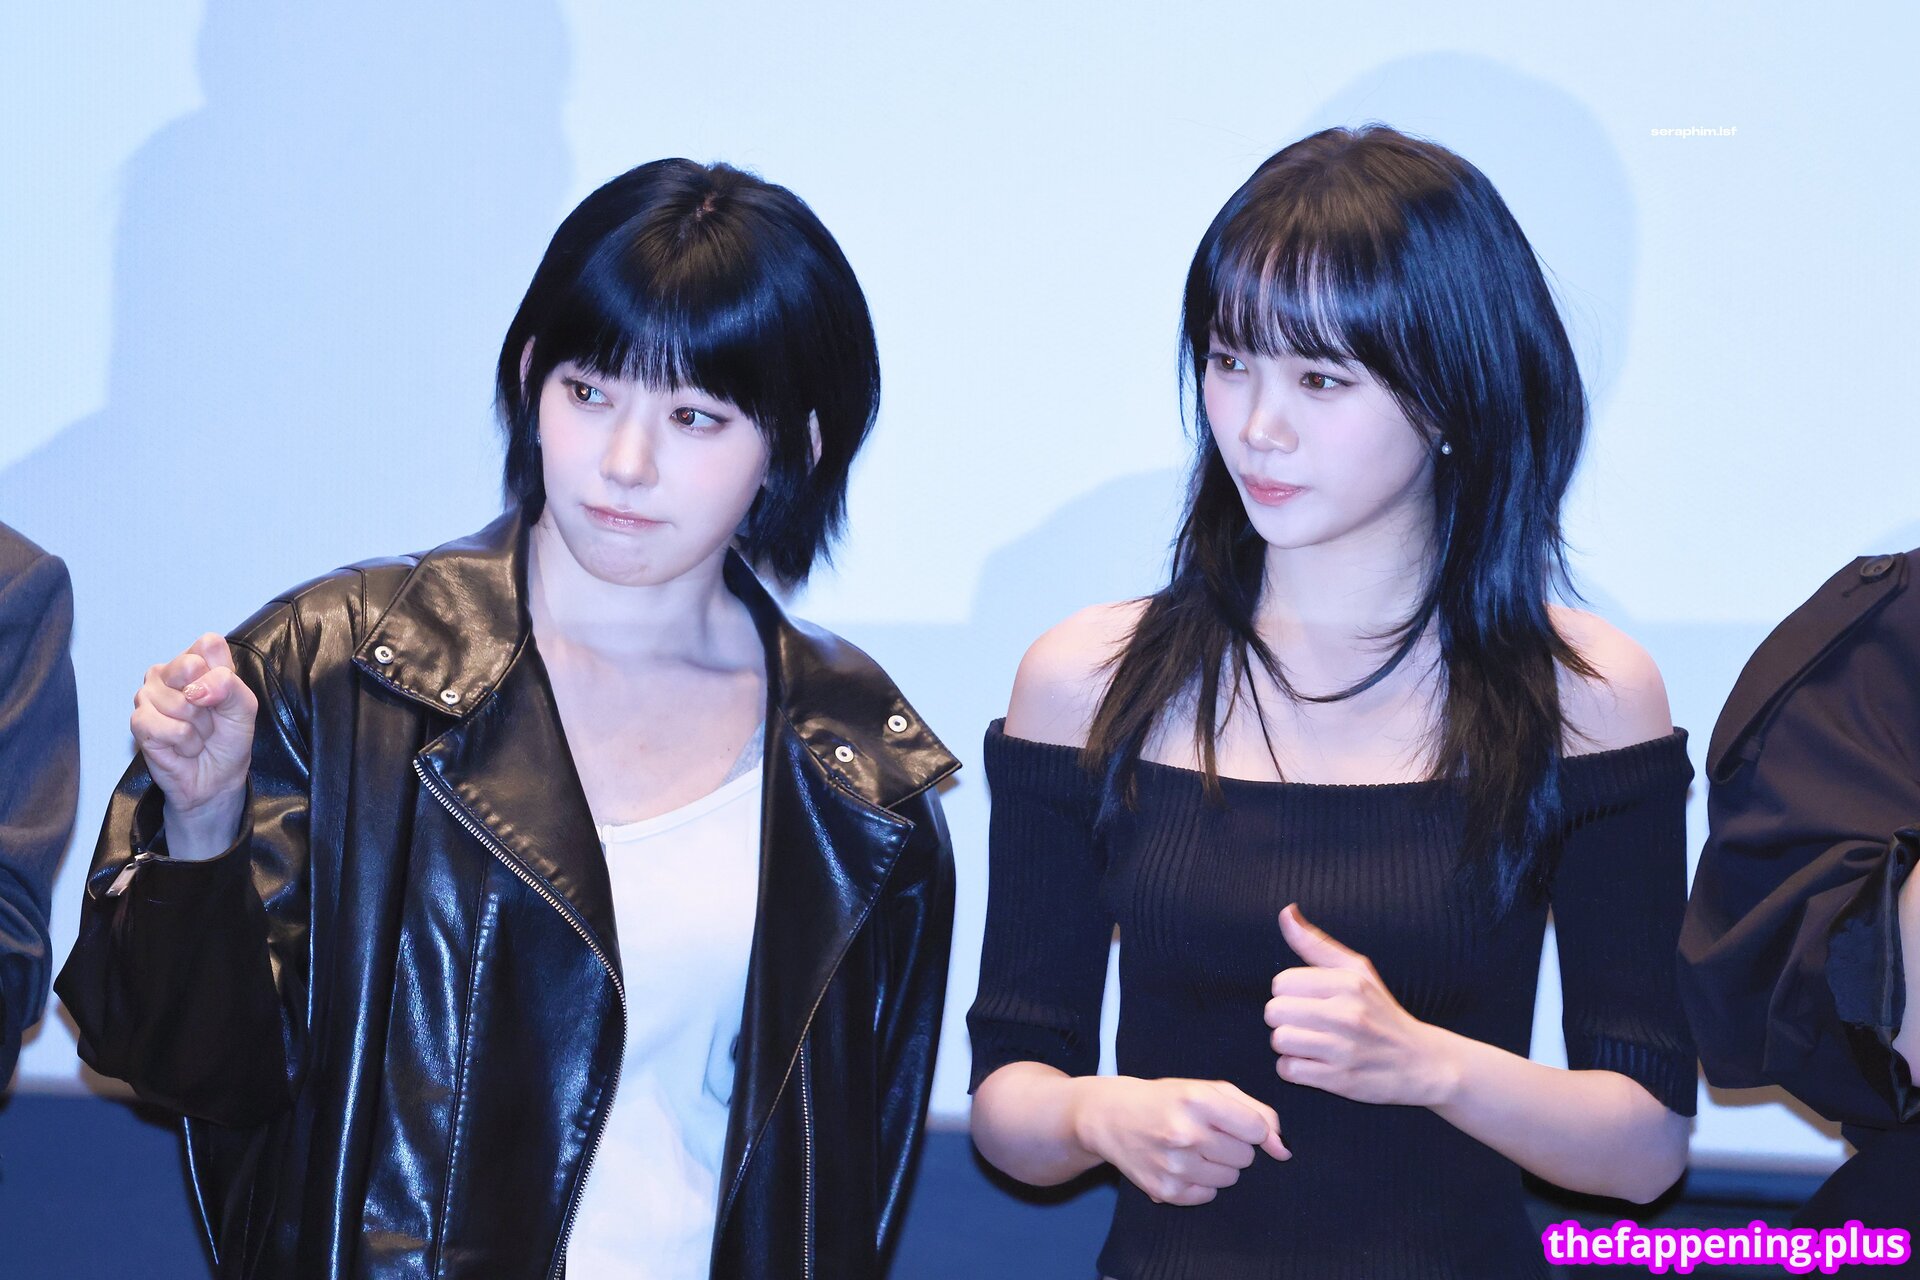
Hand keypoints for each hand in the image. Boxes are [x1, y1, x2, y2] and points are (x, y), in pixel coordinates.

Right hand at [131, 633, 257, 856]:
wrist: (216, 779)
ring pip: (178, 701)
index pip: (207, 644)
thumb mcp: (245, 708)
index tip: (224, 696)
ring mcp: (148, 695)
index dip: (221, 673)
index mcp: (197, 660)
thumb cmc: (229, 739)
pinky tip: (182, 747)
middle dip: (209, 702)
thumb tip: (196, 688)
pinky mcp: (138, 721)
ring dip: (197, 728)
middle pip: (188, 666)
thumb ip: (229, 686)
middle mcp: (168, 672)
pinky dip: (182, 742)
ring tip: (196, 735)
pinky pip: (162, 725)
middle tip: (209, 718)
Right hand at [1072, 1075, 1289, 1205]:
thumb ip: (1255, 1111)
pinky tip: (1181, 1163)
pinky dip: (1201, 1182)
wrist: (1109, 1117)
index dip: (1250, 1128)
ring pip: (1230, 1178)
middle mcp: (1185, 1133)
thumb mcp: (1207, 1089)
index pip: (1256, 1129)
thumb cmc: (1165, 1099)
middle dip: (1233, 1145)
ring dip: (1218, 1165)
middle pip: (1246, 1156)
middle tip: (1206, 1133)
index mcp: (1197, 1100)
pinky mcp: (1164, 1191)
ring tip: (1192, 1148)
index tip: (1232, 1123)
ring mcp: (1174, 1165)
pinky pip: (1208, 1195)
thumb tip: (1284, 1148)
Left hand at [1265, 903, 1456, 1106]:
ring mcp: (1344, 1049)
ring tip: (1309, 1042)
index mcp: (1348, 983)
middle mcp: (1346, 1014)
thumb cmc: (1382, 1011)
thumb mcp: (1357, 971)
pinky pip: (1289, 1070)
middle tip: (1306, 1023)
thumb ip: (1316, 944)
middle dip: (1285, 1018)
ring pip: (1279, 1041)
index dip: (1289, 992)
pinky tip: (1313, 1063)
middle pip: (1275, 1011)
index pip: (1281, 982)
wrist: (1422, 1063)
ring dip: (1288, 1044)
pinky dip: (1294, 1069)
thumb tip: (1285, 912)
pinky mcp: (1341, 1080)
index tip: (1306, 1000)